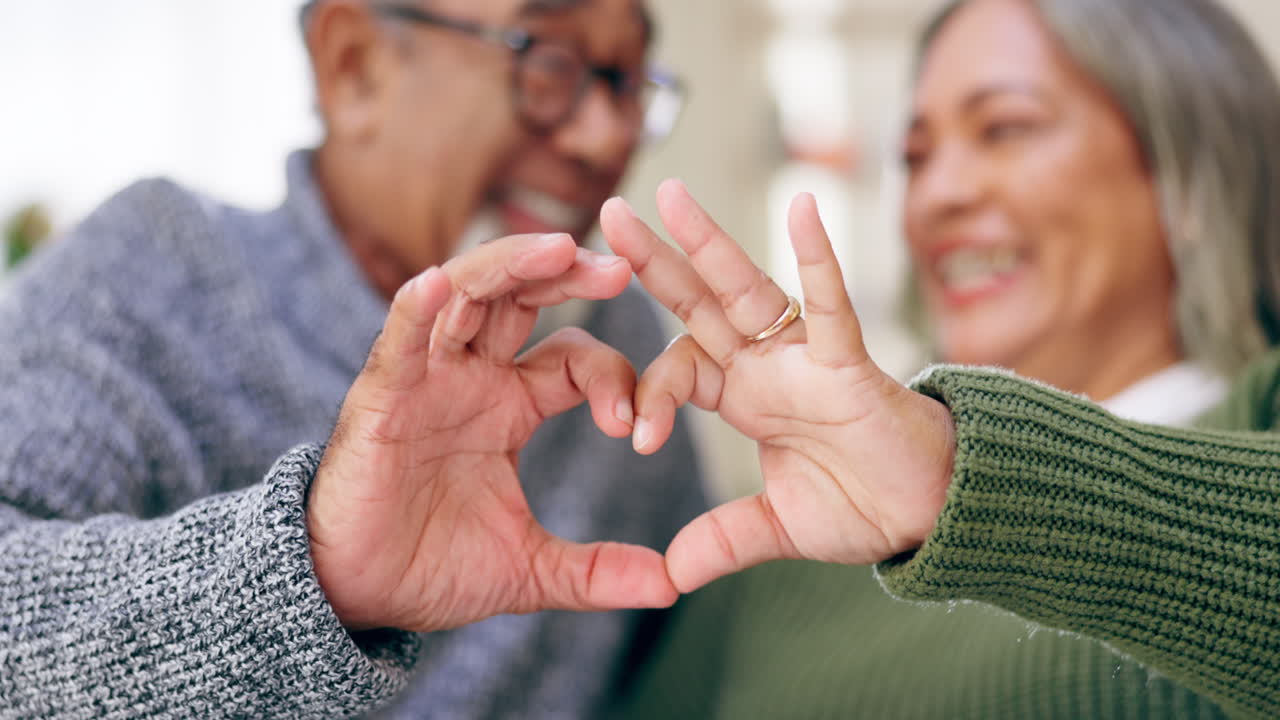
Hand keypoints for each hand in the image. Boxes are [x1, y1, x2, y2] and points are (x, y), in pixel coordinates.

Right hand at [307, 233, 676, 631]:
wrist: (357, 596)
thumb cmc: (433, 568)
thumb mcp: (531, 569)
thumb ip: (598, 571)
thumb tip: (673, 586)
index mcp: (511, 404)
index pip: (573, 358)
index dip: (611, 377)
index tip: (634, 424)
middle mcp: (471, 377)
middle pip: (522, 297)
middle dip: (568, 273)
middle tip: (620, 268)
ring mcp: (425, 379)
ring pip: (466, 294)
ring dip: (510, 265)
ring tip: (557, 248)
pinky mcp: (380, 397)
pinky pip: (398, 341)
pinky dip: (415, 310)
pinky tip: (436, 285)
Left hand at [602, 182, 956, 593]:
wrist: (928, 514)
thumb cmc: (861, 505)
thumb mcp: (778, 526)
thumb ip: (724, 539)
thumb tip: (670, 576)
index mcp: (744, 396)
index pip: (680, 367)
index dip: (648, 394)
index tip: (635, 442)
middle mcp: (766, 366)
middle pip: (698, 303)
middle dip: (655, 260)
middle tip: (608, 211)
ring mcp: (805, 359)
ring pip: (749, 289)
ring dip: (710, 242)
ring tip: (669, 193)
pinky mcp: (851, 363)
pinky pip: (833, 305)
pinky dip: (819, 259)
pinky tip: (803, 207)